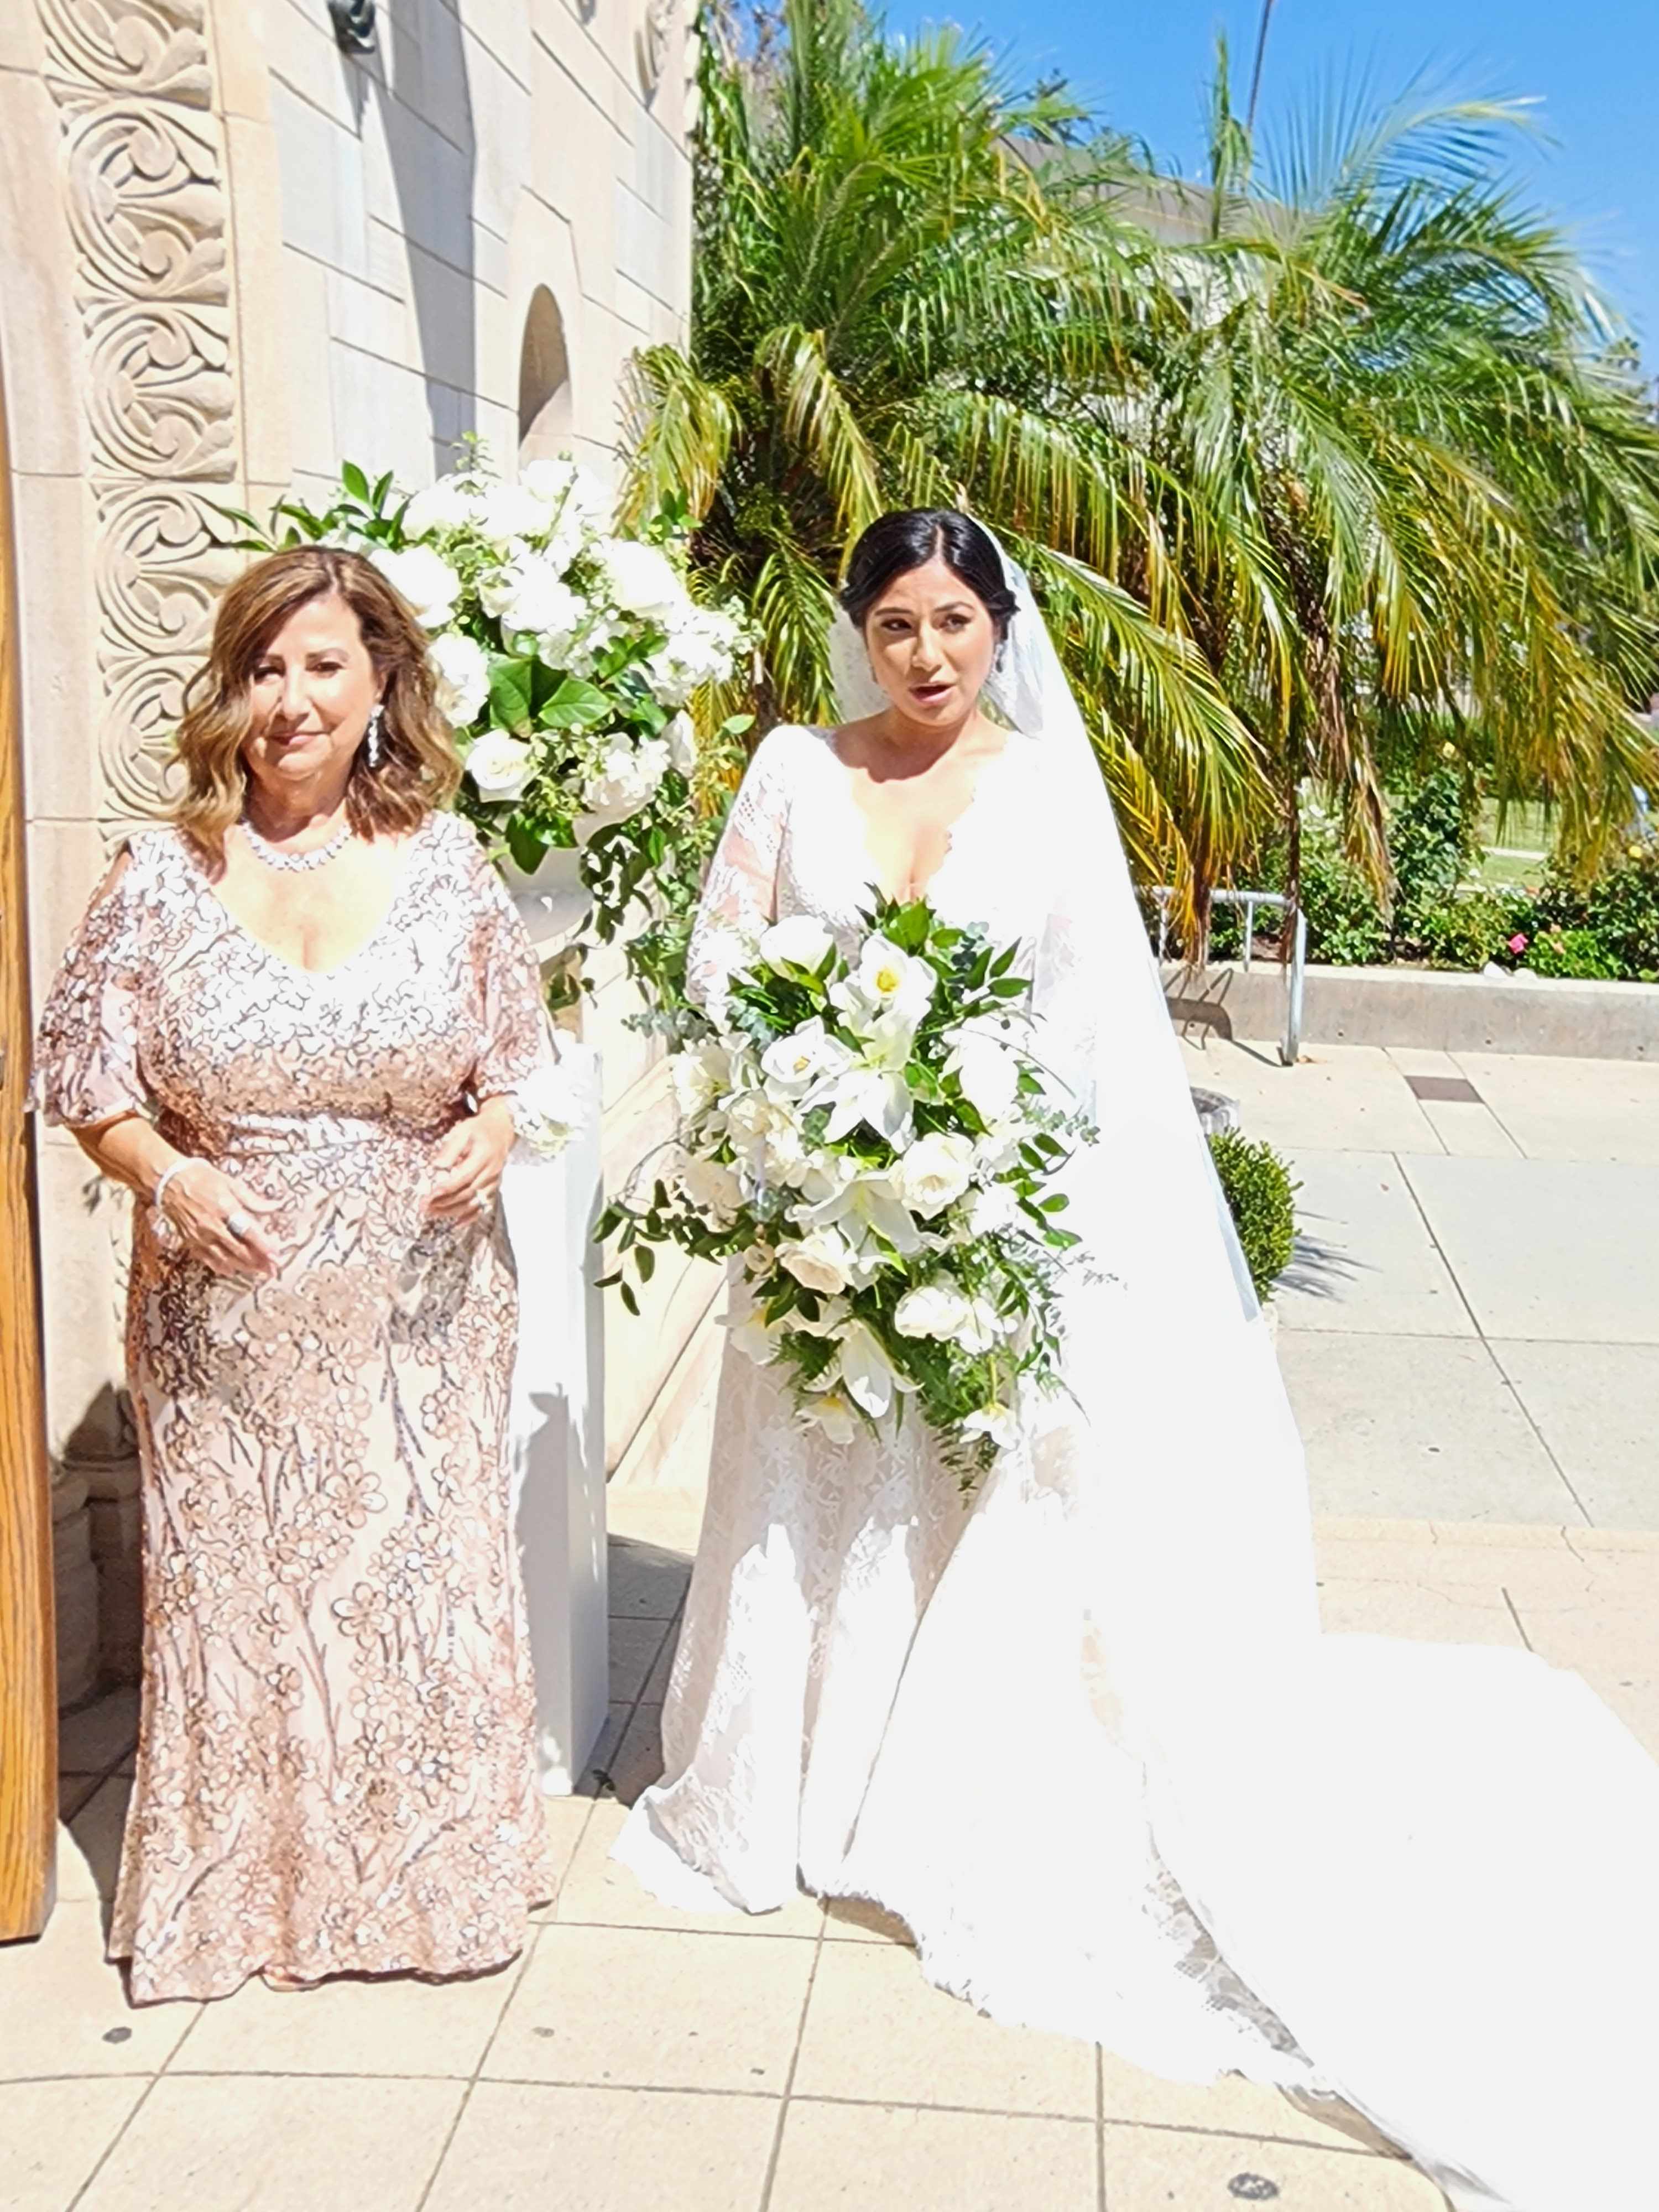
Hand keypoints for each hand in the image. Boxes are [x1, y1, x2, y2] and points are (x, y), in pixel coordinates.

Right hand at [156, 1161, 282, 1278]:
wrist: (170, 1182)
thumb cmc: (202, 1179)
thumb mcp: (230, 1183)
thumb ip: (252, 1199)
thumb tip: (275, 1206)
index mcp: (225, 1207)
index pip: (248, 1232)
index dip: (263, 1246)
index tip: (276, 1256)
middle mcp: (212, 1225)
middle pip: (239, 1250)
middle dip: (258, 1262)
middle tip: (273, 1269)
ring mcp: (200, 1236)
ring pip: (225, 1258)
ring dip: (244, 1267)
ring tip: (259, 1272)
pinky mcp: (190, 1241)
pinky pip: (208, 1259)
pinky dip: (222, 1267)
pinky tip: (232, 1271)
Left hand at [426, 1098, 515, 1221]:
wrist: (502, 1129)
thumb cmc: (478, 1129)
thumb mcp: (463, 1131)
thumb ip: (450, 1148)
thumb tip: (437, 1166)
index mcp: (483, 1156)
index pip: (463, 1177)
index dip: (446, 1188)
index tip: (429, 1195)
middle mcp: (491, 1172)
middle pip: (467, 1193)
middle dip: (444, 1202)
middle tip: (424, 1207)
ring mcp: (494, 1181)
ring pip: (474, 1202)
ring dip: (453, 1211)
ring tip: (433, 1214)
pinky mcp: (494, 1187)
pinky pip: (484, 1206)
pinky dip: (471, 1216)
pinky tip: (458, 1224)